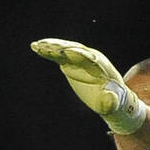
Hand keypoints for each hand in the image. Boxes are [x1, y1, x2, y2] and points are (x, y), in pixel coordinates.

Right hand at [30, 38, 148, 133]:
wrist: (112, 94)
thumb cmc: (114, 100)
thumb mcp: (113, 103)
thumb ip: (111, 101)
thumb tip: (110, 98)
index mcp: (101, 67)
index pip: (89, 58)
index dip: (78, 55)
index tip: (67, 52)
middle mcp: (90, 57)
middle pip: (74, 50)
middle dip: (62, 48)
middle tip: (47, 47)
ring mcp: (80, 57)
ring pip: (64, 49)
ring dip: (52, 47)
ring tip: (37, 46)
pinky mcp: (71, 61)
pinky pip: (59, 54)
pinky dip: (48, 51)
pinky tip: (35, 47)